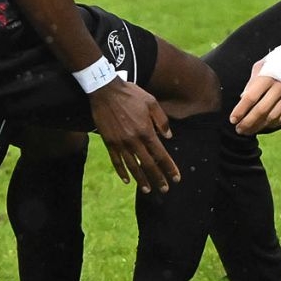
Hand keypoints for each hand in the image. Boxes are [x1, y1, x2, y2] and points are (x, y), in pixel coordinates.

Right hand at [88, 78, 179, 193]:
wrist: (105, 90)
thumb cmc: (131, 94)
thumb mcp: (151, 103)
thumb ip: (161, 121)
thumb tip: (168, 137)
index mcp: (146, 131)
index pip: (161, 155)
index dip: (169, 168)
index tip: (176, 178)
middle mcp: (133, 140)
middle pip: (148, 164)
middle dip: (157, 178)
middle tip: (164, 189)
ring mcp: (120, 143)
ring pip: (132, 166)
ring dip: (140, 179)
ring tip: (147, 190)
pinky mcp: (109, 142)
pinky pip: (116, 161)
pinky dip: (122, 172)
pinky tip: (127, 180)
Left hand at [232, 66, 280, 135]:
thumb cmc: (279, 62)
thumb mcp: (262, 66)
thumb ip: (251, 83)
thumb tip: (242, 99)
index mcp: (268, 77)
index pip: (250, 97)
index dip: (240, 110)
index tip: (233, 119)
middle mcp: (280, 87)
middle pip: (261, 110)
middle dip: (247, 123)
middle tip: (239, 129)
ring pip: (272, 117)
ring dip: (259, 126)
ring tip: (249, 130)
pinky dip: (273, 125)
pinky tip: (265, 126)